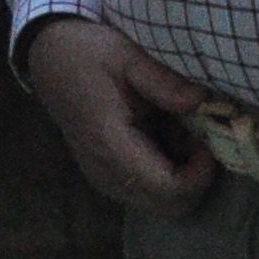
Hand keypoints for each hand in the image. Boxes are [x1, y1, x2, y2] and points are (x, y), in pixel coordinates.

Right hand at [18, 18, 214, 212]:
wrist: (49, 57)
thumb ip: (164, 81)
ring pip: (160, 204)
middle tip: (199, 138)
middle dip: (196, 178)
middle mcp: (105, 171)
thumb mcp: (127, 55)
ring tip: (181, 133)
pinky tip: (164, 136)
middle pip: (169, 207)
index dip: (201, 173)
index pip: (169, 189)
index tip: (209, 140)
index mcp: (111, 144)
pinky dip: (166, 174)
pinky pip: (146, 192)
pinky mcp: (104, 175)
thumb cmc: (88, 52)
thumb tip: (203, 101)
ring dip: (182, 176)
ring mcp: (103, 177)